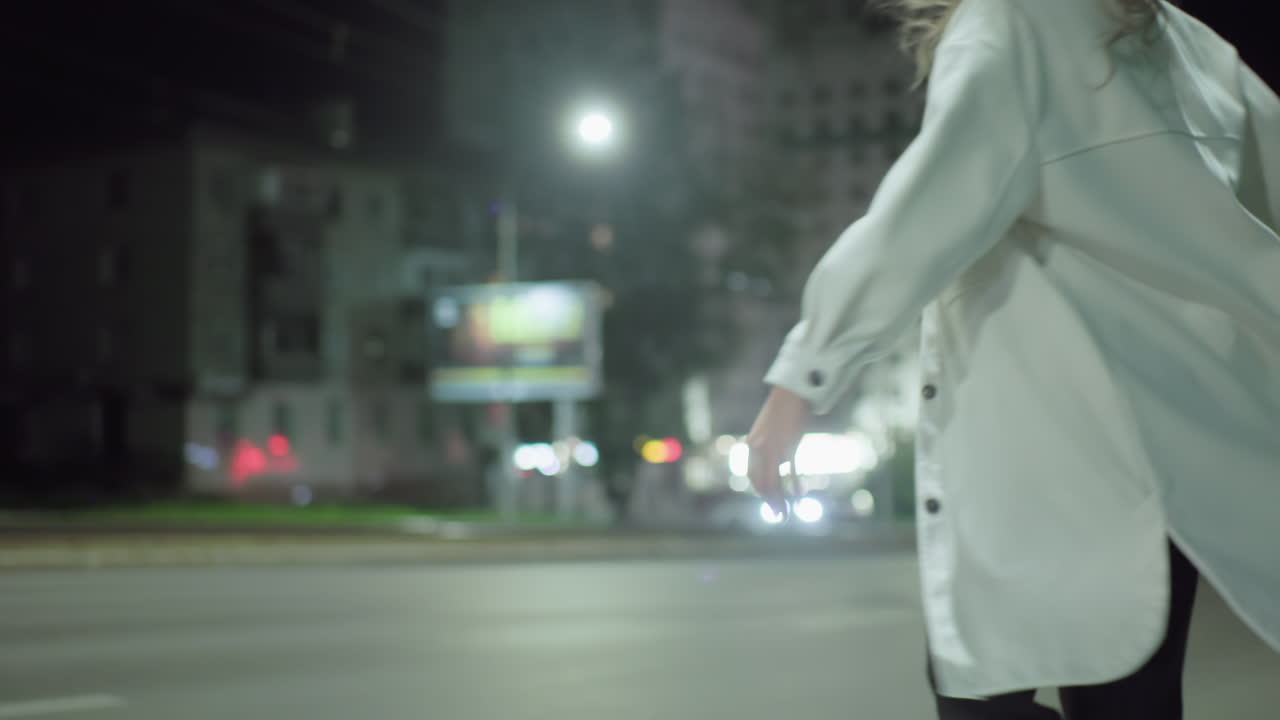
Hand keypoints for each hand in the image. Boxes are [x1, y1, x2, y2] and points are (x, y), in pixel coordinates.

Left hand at [746, 386, 811, 519]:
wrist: (792, 391)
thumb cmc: (782, 409)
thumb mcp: (767, 429)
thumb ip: (766, 446)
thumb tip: (773, 460)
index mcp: (752, 444)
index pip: (751, 475)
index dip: (759, 490)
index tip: (767, 499)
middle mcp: (759, 449)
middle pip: (761, 482)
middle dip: (768, 501)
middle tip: (776, 515)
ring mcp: (774, 449)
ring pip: (773, 482)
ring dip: (778, 501)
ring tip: (783, 515)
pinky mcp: (790, 447)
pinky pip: (790, 472)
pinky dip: (793, 487)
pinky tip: (797, 497)